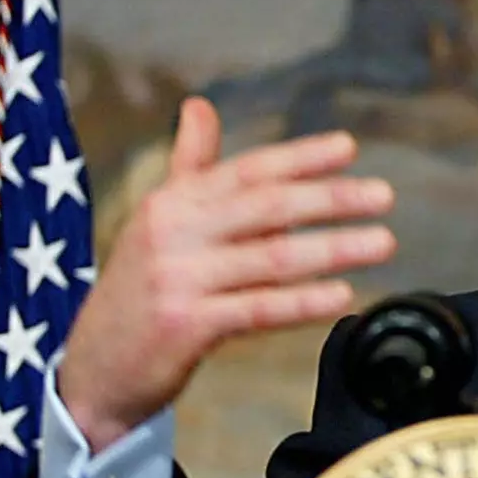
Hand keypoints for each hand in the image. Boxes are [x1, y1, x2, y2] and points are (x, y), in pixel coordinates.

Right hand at [57, 97, 396, 452]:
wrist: (93, 372)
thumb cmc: (138, 293)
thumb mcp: (158, 222)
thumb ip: (190, 167)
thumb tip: (200, 105)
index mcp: (171, 202)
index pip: (247, 170)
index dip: (300, 157)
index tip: (350, 148)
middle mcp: (172, 232)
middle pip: (266, 207)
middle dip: (331, 199)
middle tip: (384, 196)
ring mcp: (176, 279)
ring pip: (271, 257)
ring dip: (334, 248)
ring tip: (383, 242)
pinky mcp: (184, 325)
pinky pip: (257, 308)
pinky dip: (303, 300)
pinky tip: (343, 294)